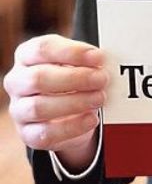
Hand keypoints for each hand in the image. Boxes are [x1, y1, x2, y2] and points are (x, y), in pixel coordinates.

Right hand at [3, 35, 106, 167]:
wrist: (68, 110)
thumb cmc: (73, 77)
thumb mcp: (78, 62)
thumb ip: (88, 60)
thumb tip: (102, 63)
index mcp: (27, 56)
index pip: (42, 49)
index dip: (72, 52)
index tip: (99, 57)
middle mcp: (17, 82)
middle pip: (38, 78)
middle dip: (75, 78)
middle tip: (102, 79)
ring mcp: (19, 109)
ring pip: (38, 108)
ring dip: (74, 103)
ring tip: (100, 98)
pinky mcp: (28, 133)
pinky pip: (45, 134)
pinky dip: (71, 127)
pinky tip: (91, 119)